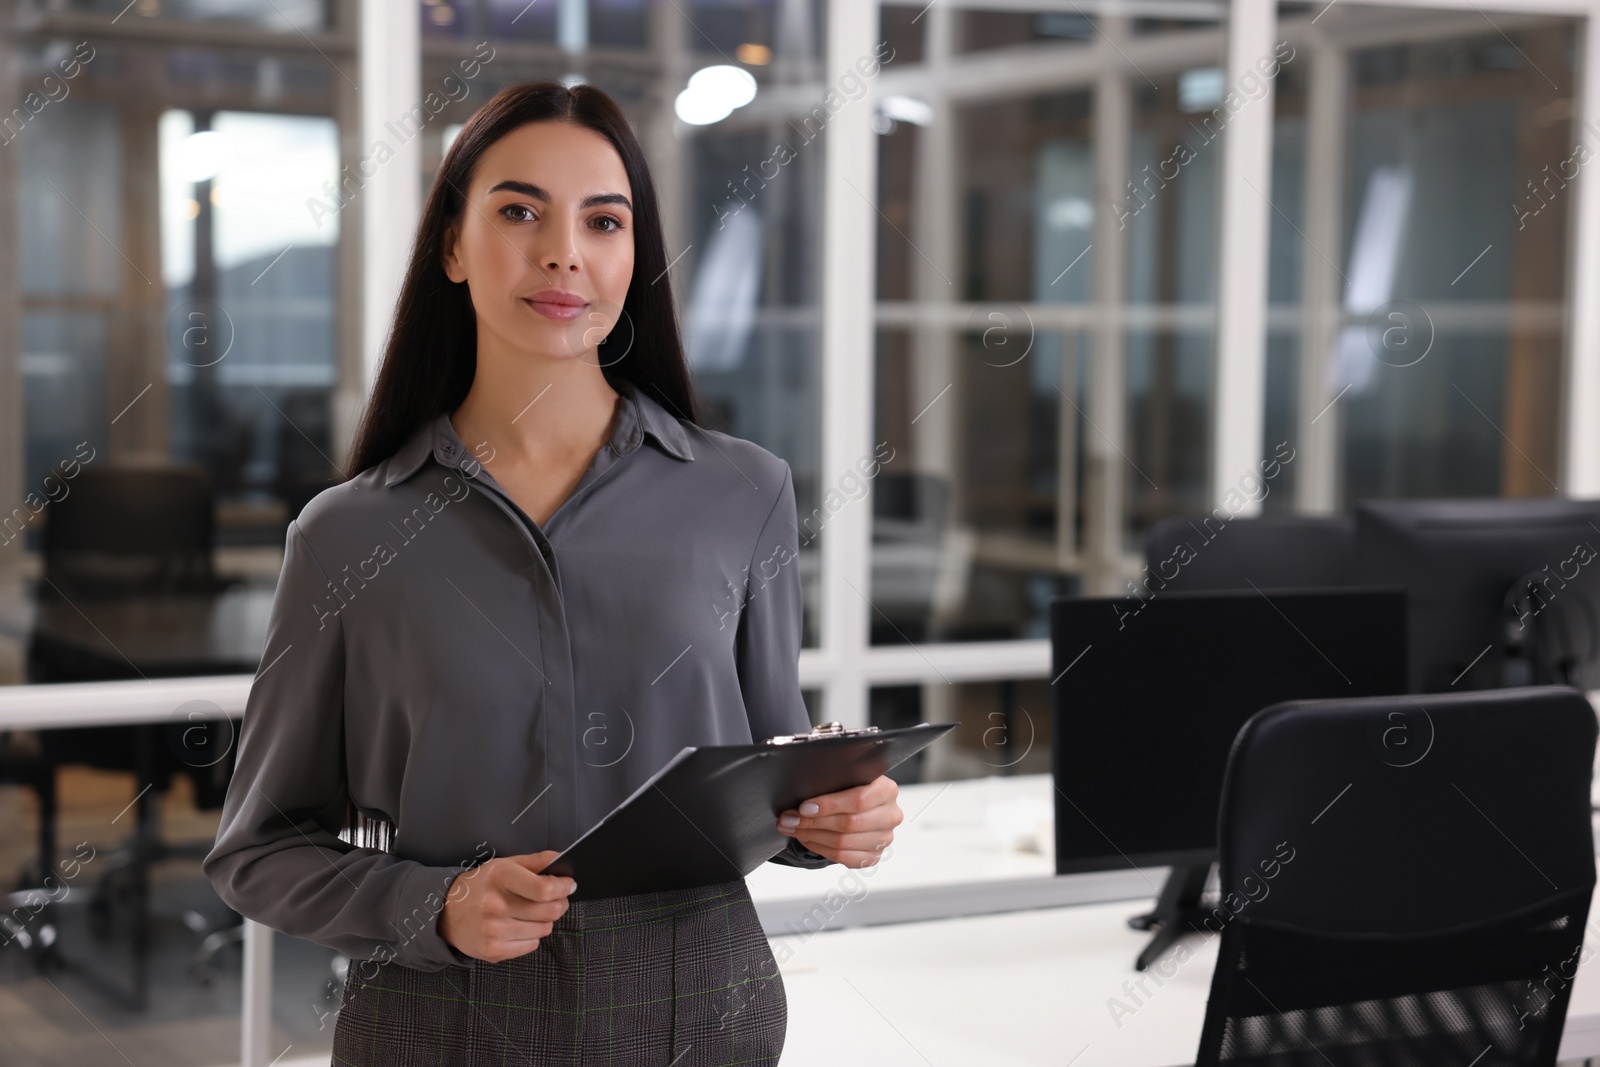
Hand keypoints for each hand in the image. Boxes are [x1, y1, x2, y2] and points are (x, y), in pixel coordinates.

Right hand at [437, 849, 575, 962]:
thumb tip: (563, 861)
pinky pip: (531, 945)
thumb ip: (536, 861)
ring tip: (531, 912)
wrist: (446, 912)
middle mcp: (494, 905)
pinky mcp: (493, 951)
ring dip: (544, 920)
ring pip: (544, 929)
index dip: (563, 887)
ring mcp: (493, 931)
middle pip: (549, 911)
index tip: (569, 885)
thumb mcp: (505, 864)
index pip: (544, 888)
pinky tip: (518, 926)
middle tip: (555, 899)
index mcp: (499, 877)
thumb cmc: (481, 886)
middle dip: (559, 903)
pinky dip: (531, 936)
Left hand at [776, 774, 901, 867]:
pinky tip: (806, 839)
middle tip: (788, 819)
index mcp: (887, 790)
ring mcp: (884, 838)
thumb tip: (800, 790)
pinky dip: (820, 849)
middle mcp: (891, 815)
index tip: (803, 807)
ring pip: (843, 843)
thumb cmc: (850, 787)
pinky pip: (844, 858)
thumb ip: (831, 779)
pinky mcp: (873, 856)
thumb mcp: (846, 776)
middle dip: (813, 822)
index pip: (858, 800)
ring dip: (812, 836)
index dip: (829, 805)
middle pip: (849, 824)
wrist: (860, 804)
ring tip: (792, 828)